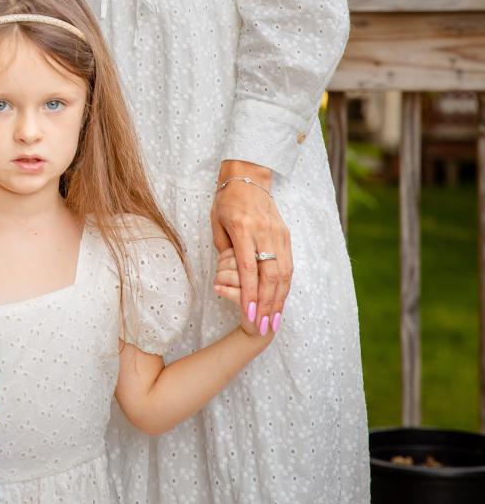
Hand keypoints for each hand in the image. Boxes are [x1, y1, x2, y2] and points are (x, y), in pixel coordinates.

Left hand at [210, 160, 291, 336]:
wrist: (248, 176)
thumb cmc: (226, 201)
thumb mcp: (216, 222)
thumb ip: (224, 250)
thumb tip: (233, 275)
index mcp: (243, 228)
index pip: (249, 267)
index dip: (249, 293)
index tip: (248, 313)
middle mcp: (264, 232)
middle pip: (270, 275)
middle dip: (266, 304)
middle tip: (262, 327)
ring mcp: (278, 234)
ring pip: (283, 273)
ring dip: (278, 300)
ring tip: (272, 321)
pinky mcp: (286, 235)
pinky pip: (288, 266)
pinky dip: (284, 287)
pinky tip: (279, 302)